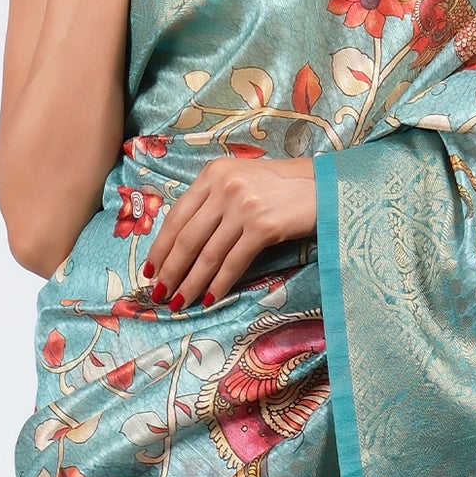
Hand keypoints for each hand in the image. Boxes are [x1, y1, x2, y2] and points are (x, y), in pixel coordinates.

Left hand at [144, 156, 316, 308]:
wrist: (325, 186)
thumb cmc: (282, 188)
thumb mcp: (240, 182)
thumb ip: (213, 201)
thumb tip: (185, 243)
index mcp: (212, 174)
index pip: (176, 216)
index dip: (161, 247)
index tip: (150, 270)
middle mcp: (224, 186)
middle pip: (187, 238)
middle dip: (170, 271)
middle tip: (160, 294)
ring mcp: (243, 206)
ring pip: (207, 254)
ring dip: (191, 283)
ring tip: (180, 301)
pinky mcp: (263, 226)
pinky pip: (233, 262)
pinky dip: (219, 283)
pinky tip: (210, 298)